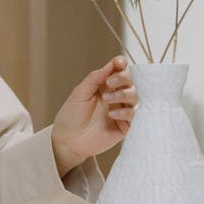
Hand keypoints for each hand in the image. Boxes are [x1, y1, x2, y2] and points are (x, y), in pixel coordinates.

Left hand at [50, 55, 137, 176]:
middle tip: (110, 82)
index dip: (121, 65)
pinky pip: (135, 116)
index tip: (119, 63)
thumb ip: (95, 78)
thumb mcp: (80, 93)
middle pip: (130, 81)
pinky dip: (127, 112)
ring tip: (107, 100)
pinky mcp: (125, 126)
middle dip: (123, 79)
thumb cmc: (71, 116)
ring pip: (135, 97)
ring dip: (123, 95)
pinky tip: (112, 114)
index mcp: (104, 85)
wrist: (68, 140)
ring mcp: (121, 110)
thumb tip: (112, 64)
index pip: (118, 71)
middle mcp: (115, 96)